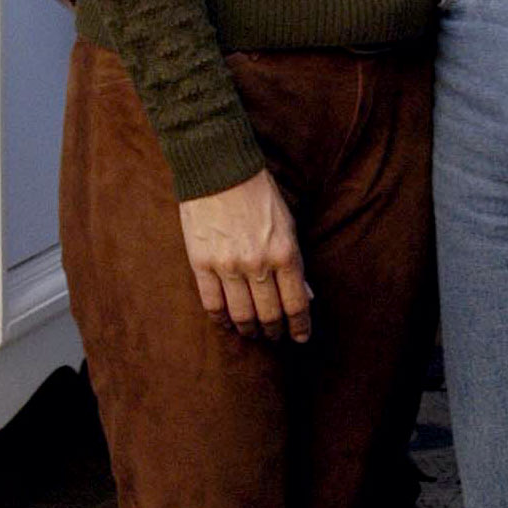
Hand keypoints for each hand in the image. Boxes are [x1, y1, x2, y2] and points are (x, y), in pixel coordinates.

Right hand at [179, 167, 311, 342]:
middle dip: (274, 331)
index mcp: (284, 253)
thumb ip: (296, 263)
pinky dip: (221, 319)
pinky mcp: (201, 264)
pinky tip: (227, 321)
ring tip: (252, 332)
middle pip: (269, 315)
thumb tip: (306, 296)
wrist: (219, 170)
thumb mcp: (288, 225)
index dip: (300, 327)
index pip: (296, 304)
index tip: (300, 338)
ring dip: (249, 329)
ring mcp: (228, 266)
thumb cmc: (259, 195)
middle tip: (274, 336)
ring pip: (241, 315)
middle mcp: (258, 264)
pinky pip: (212, 304)